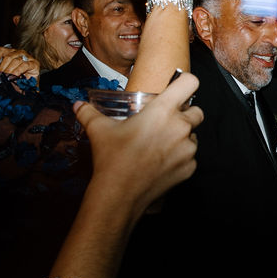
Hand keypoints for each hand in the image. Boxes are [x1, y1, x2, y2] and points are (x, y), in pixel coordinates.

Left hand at [0, 46, 40, 78]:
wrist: (27, 86)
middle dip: (2, 67)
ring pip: (16, 60)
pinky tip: (14, 76)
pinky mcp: (34, 63)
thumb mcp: (2, 70)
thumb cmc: (14, 77)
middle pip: (8, 56)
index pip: (2, 50)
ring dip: (9, 70)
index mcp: (11, 52)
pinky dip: (18, 71)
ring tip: (5, 78)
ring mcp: (28, 57)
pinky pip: (25, 65)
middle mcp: (19, 53)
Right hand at [75, 72, 202, 211]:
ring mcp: (188, 149)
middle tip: (165, 123)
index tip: (177, 89)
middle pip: (197, 111)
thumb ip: (89, 113)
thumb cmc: (112, 159)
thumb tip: (78, 105)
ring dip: (182, 138)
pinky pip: (190, 156)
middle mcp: (180, 127)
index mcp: (162, 111)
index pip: (190, 83)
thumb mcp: (99, 130)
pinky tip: (161, 162)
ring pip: (193, 135)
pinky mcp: (190, 167)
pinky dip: (180, 158)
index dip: (185, 83)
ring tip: (159, 145)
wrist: (118, 195)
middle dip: (186, 115)